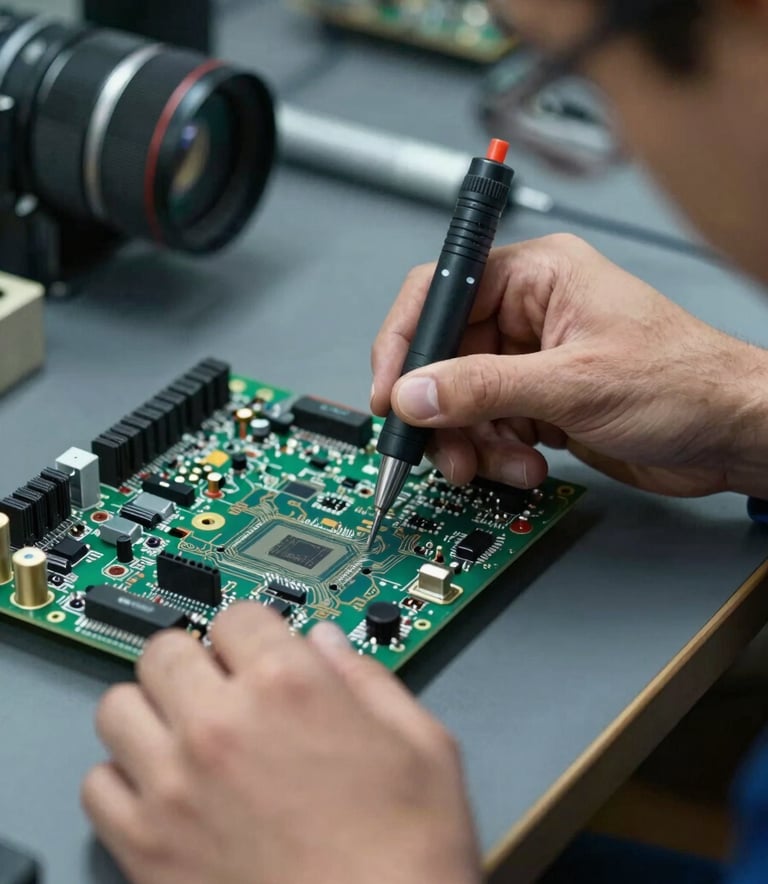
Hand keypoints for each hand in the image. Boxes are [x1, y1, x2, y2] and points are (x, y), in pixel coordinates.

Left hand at [82, 604, 480, 883]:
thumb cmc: (408, 855)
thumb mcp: (423, 744)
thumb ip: (368, 676)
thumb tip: (326, 643)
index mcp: (290, 686)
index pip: (238, 616)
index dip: (255, 633)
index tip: (259, 652)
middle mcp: (221, 725)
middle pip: (166, 650)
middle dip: (197, 660)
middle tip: (221, 687)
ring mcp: (174, 787)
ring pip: (117, 707)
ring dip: (151, 710)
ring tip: (185, 733)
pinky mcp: (146, 848)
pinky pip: (97, 786)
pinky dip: (124, 780)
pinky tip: (165, 791)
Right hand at [372, 234, 767, 497]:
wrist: (732, 436)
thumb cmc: (686, 382)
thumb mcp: (576, 383)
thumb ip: (485, 388)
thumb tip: (416, 392)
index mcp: (538, 277)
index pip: (441, 291)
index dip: (406, 342)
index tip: (390, 393)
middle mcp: (530, 314)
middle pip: (445, 357)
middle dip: (444, 411)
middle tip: (448, 450)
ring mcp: (533, 361)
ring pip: (463, 401)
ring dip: (475, 442)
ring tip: (507, 464)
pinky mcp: (540, 402)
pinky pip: (490, 428)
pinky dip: (499, 455)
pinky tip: (531, 464)